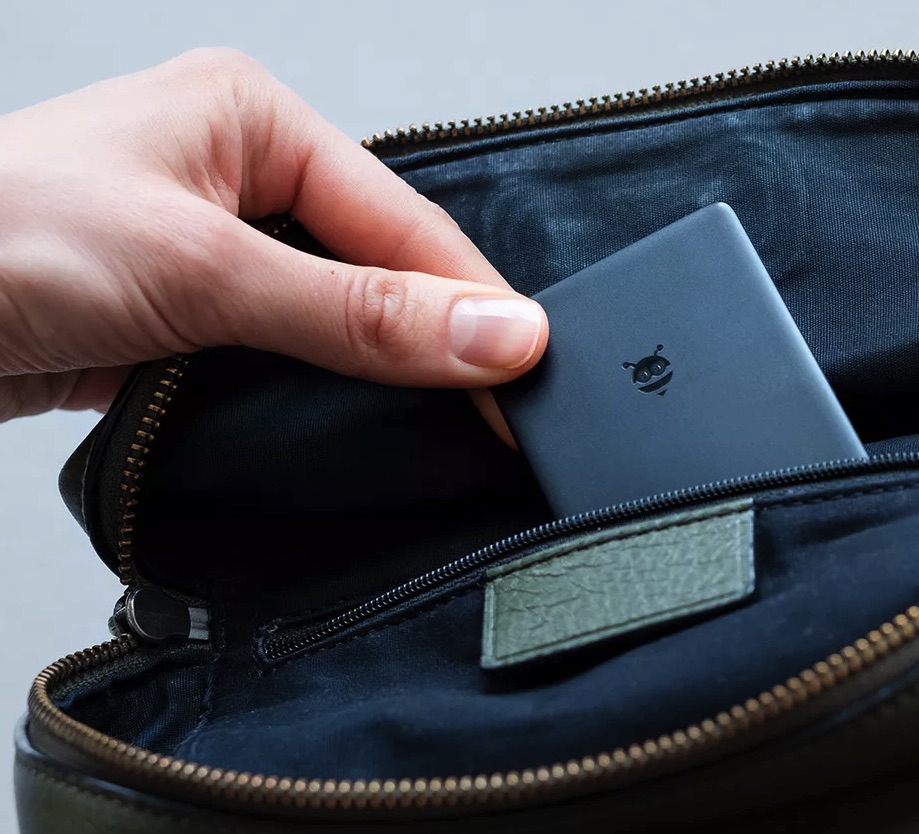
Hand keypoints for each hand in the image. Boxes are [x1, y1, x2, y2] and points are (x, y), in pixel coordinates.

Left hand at [0, 48, 546, 422]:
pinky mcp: (188, 316)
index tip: (527, 372)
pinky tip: (360, 426)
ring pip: (338, 317)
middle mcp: (239, 176)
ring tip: (448, 425)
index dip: (471, 303)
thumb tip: (492, 335)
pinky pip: (288, 354)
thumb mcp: (203, 270)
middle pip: (379, 267)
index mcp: (255, 119)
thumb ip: (356, 314)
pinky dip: (326, 394)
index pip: (401, 222)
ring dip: (381, 371)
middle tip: (500, 409)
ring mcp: (213, 249)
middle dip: (435, 337)